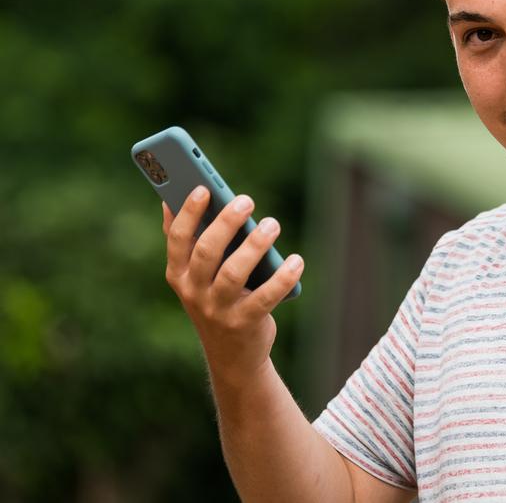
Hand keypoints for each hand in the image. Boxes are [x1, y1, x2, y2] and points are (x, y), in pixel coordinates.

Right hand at [163, 186, 303, 386]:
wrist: (232, 355)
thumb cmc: (216, 298)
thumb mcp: (197, 275)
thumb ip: (188, 241)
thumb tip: (171, 200)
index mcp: (178, 274)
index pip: (178, 240)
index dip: (189, 213)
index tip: (204, 188)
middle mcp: (193, 292)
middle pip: (207, 252)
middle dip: (226, 223)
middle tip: (246, 200)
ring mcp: (217, 310)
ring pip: (234, 273)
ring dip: (255, 245)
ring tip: (272, 224)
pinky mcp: (244, 323)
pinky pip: (265, 297)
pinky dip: (282, 277)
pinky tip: (297, 261)